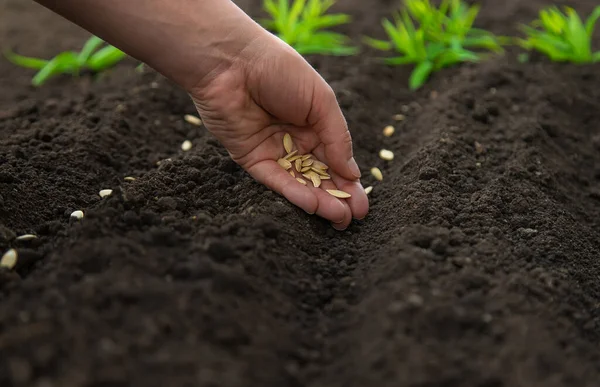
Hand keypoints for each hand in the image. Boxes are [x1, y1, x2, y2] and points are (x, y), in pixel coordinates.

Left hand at [189, 31, 368, 229]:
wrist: (232, 61)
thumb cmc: (280, 71)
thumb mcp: (321, 101)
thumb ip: (337, 137)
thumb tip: (353, 173)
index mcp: (315, 124)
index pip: (336, 159)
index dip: (349, 182)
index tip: (363, 204)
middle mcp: (295, 140)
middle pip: (319, 176)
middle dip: (337, 198)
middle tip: (353, 219)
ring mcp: (273, 151)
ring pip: (299, 182)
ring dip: (319, 201)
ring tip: (339, 220)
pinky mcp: (251, 159)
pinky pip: (275, 180)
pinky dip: (294, 192)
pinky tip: (313, 205)